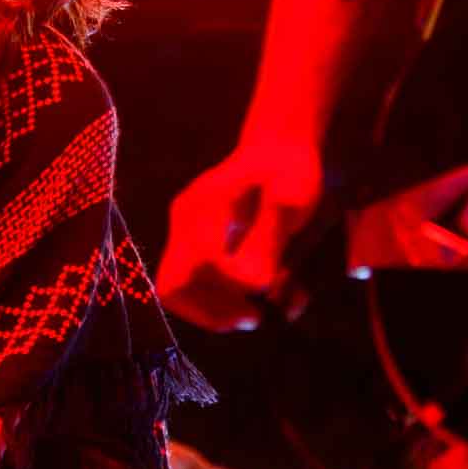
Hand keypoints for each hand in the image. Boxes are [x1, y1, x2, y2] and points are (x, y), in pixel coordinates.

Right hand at [157, 137, 321, 331]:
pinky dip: (211, 304)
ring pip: (175, 288)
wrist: (278, 151)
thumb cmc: (290, 172)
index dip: (234, 282)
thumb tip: (257, 282)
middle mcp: (185, 218)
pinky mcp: (188, 242)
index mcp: (207, 202)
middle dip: (212, 309)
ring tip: (251, 316)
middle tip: (253, 318)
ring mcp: (181, 231)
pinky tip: (244, 303)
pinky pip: (184, 284)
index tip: (267, 286)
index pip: (203, 259)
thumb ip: (272, 237)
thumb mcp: (293, 197)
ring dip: (211, 311)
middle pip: (175, 282)